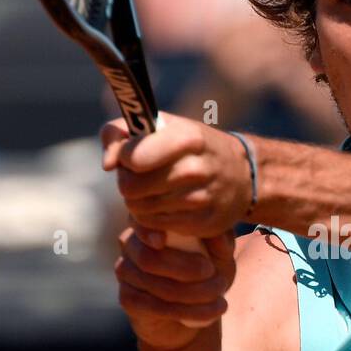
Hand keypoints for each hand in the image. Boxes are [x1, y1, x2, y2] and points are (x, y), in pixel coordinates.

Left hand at [101, 113, 252, 239]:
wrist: (243, 175)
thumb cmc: (191, 146)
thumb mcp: (161, 125)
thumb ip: (119, 132)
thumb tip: (107, 165)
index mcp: (187, 138)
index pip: (132, 158)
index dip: (124, 158)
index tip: (133, 156)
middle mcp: (195, 169)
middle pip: (130, 187)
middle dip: (129, 181)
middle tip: (142, 176)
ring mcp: (200, 199)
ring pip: (138, 209)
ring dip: (138, 200)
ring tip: (154, 189)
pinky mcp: (201, 224)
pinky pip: (152, 225)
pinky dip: (151, 216)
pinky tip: (164, 205)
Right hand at [114, 220, 235, 349]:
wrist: (192, 311)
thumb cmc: (205, 273)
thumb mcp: (220, 257)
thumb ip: (220, 242)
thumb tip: (217, 235)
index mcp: (150, 224)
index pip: (139, 221)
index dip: (146, 231)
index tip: (161, 241)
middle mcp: (130, 244)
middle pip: (150, 259)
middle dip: (188, 272)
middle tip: (220, 281)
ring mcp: (125, 271)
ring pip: (157, 286)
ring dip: (195, 295)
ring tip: (221, 300)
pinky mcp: (127, 298)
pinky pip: (156, 307)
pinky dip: (188, 311)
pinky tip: (211, 312)